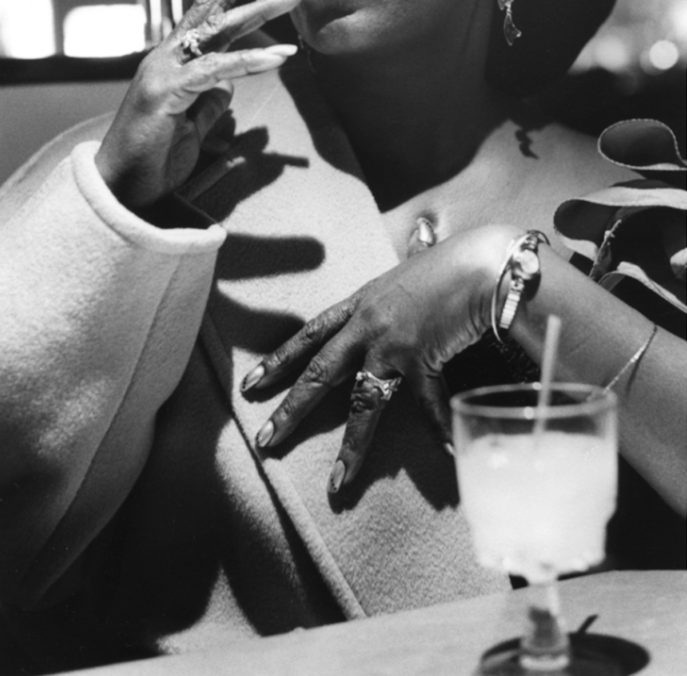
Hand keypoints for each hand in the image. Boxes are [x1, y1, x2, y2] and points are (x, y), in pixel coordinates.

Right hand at [96, 0, 301, 209]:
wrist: (123, 189)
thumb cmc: (157, 156)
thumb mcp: (195, 124)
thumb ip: (212, 101)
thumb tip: (231, 88)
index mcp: (177, 58)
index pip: (208, 8)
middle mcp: (169, 55)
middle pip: (211, 3)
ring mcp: (164, 70)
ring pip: (219, 30)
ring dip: (262, 11)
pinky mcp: (166, 92)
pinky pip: (217, 70)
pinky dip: (249, 61)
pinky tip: (279, 56)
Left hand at [242, 226, 514, 492]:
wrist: (478, 262)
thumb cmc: (449, 262)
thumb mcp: (413, 267)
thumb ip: (404, 272)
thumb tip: (413, 249)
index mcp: (359, 304)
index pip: (308, 334)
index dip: (278, 359)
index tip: (251, 384)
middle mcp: (366, 325)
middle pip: (319, 373)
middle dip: (291, 409)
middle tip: (265, 441)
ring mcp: (391, 344)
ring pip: (363, 402)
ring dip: (352, 446)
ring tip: (338, 481)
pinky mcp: (423, 359)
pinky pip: (428, 405)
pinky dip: (440, 430)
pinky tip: (446, 455)